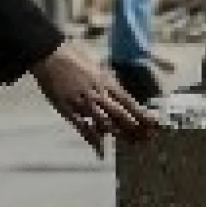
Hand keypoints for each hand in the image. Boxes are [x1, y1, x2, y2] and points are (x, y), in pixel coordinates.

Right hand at [28, 46, 153, 155]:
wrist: (51, 55)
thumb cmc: (74, 58)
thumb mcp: (98, 68)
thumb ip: (108, 83)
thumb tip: (120, 95)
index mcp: (106, 82)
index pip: (130, 102)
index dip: (143, 115)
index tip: (155, 125)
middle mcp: (98, 94)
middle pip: (122, 116)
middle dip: (137, 129)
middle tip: (148, 140)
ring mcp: (84, 103)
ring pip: (106, 123)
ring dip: (120, 135)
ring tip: (133, 144)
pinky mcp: (69, 109)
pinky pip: (83, 128)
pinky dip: (94, 141)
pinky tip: (101, 151)